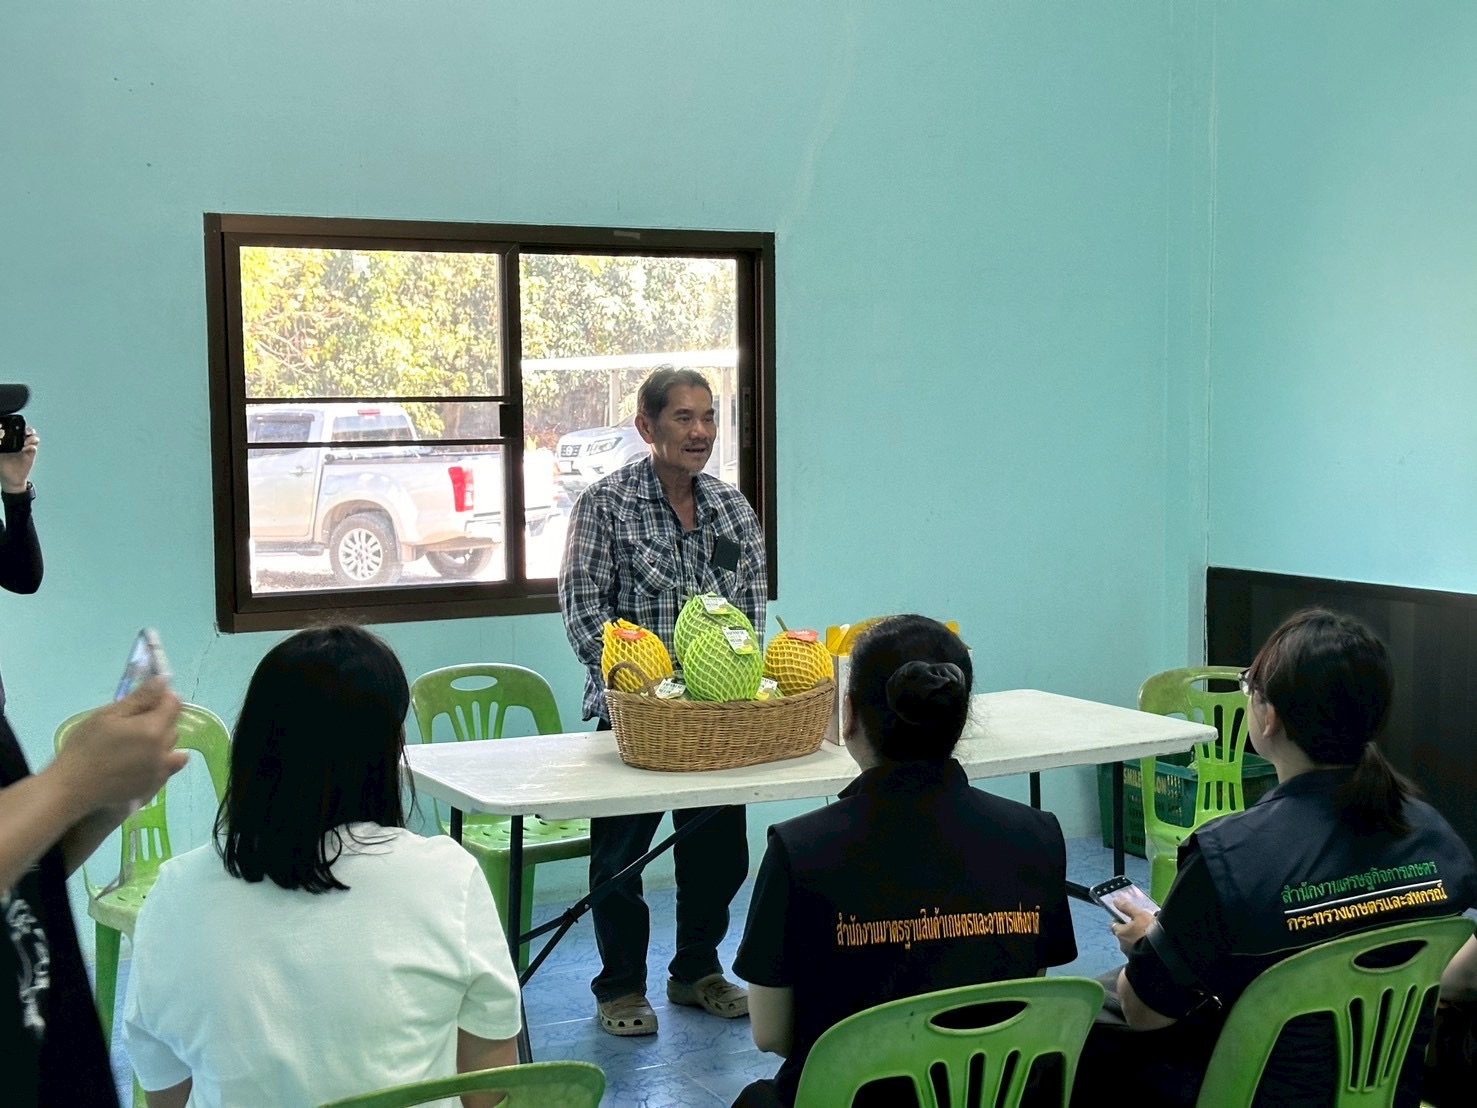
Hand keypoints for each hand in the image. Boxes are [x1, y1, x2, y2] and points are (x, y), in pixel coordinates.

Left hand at [0, 426, 37, 493]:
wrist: (12, 478)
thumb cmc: (2, 466)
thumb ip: (0, 444)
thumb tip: (1, 434)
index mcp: (6, 440)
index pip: (8, 429)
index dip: (7, 426)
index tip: (3, 430)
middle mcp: (16, 441)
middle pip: (22, 429)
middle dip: (23, 428)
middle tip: (22, 431)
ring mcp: (24, 445)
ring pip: (30, 434)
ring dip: (30, 435)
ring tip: (26, 439)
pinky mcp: (31, 451)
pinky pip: (34, 444)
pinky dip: (33, 443)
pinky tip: (27, 447)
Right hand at [53, 678, 186, 813]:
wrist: (72, 787)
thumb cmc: (86, 747)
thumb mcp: (108, 715)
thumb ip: (140, 698)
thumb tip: (164, 680)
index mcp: (154, 730)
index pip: (174, 705)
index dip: (162, 698)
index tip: (144, 701)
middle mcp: (164, 751)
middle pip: (173, 727)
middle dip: (159, 721)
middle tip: (131, 725)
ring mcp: (161, 772)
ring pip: (173, 749)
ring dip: (161, 743)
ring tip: (135, 746)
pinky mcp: (154, 787)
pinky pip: (167, 769)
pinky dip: (160, 762)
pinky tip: (138, 763)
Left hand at [1109, 899, 1156, 955]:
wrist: (1159, 955)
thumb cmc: (1148, 932)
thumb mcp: (1139, 915)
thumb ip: (1127, 907)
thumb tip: (1115, 900)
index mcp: (1120, 933)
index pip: (1114, 925)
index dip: (1119, 920)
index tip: (1126, 917)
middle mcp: (1122, 944)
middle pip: (1123, 935)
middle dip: (1130, 931)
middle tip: (1140, 926)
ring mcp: (1129, 955)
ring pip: (1131, 944)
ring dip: (1136, 940)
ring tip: (1148, 937)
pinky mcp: (1138, 961)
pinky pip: (1138, 952)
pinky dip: (1142, 948)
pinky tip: (1151, 946)